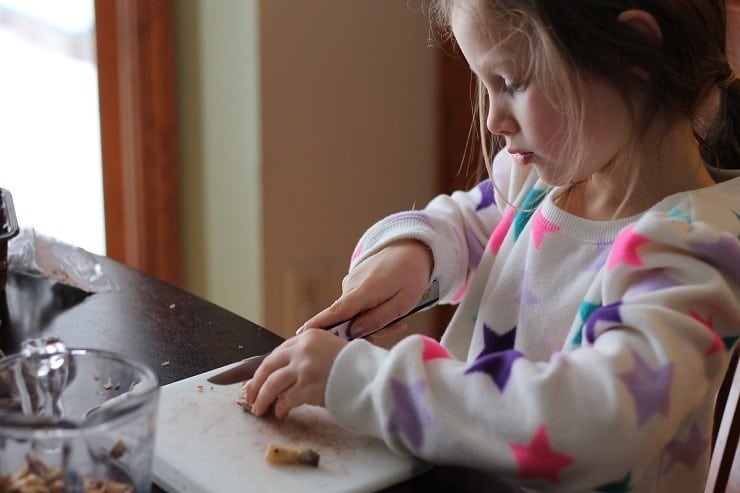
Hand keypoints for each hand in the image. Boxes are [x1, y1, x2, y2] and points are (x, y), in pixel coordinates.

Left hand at [246, 329, 347, 418]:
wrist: (372, 376)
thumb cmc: (357, 364)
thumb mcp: (332, 347)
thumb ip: (312, 353)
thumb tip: (289, 371)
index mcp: (309, 336)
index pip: (279, 351)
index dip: (267, 367)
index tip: (261, 377)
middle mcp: (303, 349)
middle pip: (268, 366)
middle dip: (256, 383)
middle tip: (250, 395)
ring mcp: (303, 368)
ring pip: (272, 384)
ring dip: (262, 398)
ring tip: (258, 409)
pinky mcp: (307, 387)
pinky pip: (286, 400)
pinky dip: (280, 408)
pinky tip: (281, 413)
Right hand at [298, 239, 432, 338]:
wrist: (411, 246)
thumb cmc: (411, 274)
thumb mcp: (404, 303)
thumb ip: (378, 319)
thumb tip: (355, 331)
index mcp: (364, 291)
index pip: (336, 312)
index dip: (319, 325)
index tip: (302, 334)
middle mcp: (352, 286)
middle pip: (346, 319)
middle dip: (365, 331)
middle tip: (395, 326)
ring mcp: (351, 283)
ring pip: (354, 313)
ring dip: (372, 320)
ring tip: (398, 316)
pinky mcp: (354, 283)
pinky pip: (358, 304)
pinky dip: (371, 310)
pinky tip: (390, 305)